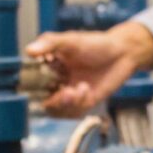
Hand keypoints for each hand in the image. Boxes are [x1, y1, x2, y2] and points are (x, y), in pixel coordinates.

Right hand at [25, 21, 152, 116]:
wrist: (123, 53)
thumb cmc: (96, 43)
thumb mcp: (71, 40)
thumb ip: (50, 43)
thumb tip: (29, 50)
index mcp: (50, 67)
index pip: (32, 82)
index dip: (30, 87)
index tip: (37, 85)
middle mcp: (58, 81)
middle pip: (43, 101)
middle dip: (53, 101)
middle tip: (65, 92)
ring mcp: (71, 93)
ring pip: (57, 110)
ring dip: (66, 104)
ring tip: (79, 89)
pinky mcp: (84, 102)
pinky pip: (74, 112)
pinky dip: (78, 104)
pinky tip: (86, 90)